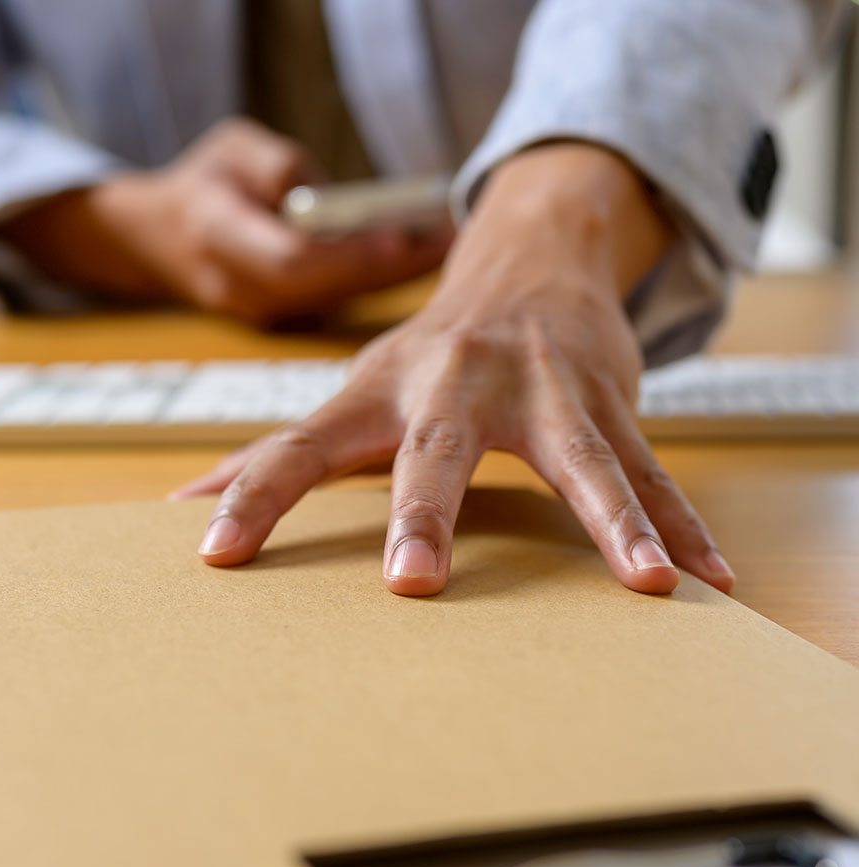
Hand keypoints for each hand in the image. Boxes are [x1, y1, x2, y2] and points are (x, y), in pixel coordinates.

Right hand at [0, 117, 450, 321]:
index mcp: (215, 235)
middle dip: (389, 266)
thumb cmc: (203, 182)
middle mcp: (239, 287)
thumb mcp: (234, 146)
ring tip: (442, 245)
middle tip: (447, 238)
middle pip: (327, 288)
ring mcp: (259, 312)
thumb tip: (338, 205)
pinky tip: (412, 260)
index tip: (400, 237)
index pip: (290, 259)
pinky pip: (334, 304)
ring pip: (336, 300)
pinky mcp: (280, 320)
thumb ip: (283, 168)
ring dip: (390, 276)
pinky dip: (373, 282)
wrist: (158, 239)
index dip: (347, 255)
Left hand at [173, 143, 734, 596]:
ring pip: (581, 457)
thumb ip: (270, 456)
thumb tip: (179, 504)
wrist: (526, 261)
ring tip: (647, 580)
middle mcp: (454, 384)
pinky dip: (681, 523)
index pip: (297, 447)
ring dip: (614, 520)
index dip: (253, 497)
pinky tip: (710, 575)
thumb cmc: (422, 356)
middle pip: (436, 451)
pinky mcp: (607, 398)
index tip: (214, 555)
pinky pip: (651, 468)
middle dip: (424, 513)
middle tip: (411, 583)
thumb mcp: (347, 396)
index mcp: (377, 393)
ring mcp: (541, 388)